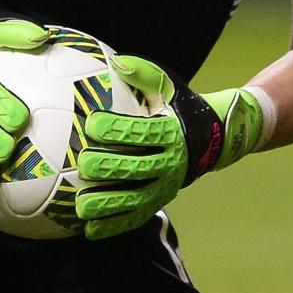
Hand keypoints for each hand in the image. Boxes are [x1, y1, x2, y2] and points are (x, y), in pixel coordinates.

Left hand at [73, 55, 265, 239]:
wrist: (212, 139)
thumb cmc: (178, 106)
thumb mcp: (168, 85)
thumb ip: (143, 73)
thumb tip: (117, 62)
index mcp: (171, 132)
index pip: (142, 131)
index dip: (117, 128)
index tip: (92, 122)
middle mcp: (170, 163)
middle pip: (136, 168)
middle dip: (108, 167)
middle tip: (82, 164)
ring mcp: (165, 187)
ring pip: (135, 199)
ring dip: (107, 204)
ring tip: (80, 205)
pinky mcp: (158, 203)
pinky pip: (134, 218)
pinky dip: (112, 225)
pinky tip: (88, 230)